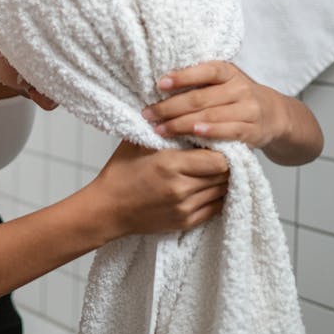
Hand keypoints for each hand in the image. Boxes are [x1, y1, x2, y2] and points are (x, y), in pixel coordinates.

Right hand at [96, 140, 229, 236]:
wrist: (107, 209)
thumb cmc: (120, 173)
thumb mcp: (138, 142)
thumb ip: (163, 127)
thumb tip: (184, 111)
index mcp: (170, 165)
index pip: (219, 160)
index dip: (223, 150)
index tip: (218, 143)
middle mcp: (181, 189)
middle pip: (224, 175)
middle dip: (226, 164)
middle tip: (221, 154)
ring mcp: (184, 208)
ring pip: (222, 191)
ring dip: (221, 180)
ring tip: (213, 169)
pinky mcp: (185, 222)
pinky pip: (215, 208)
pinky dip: (216, 196)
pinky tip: (208, 186)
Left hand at [141, 61, 284, 148]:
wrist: (274, 114)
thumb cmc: (237, 97)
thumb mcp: (223, 82)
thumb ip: (199, 82)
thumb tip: (159, 85)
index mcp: (229, 72)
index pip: (205, 71)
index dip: (182, 77)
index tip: (159, 84)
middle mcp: (239, 88)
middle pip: (201, 98)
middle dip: (170, 107)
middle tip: (148, 114)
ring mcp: (248, 110)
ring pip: (210, 116)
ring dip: (181, 124)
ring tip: (159, 129)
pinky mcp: (252, 130)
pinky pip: (228, 131)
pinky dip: (210, 132)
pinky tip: (193, 134)